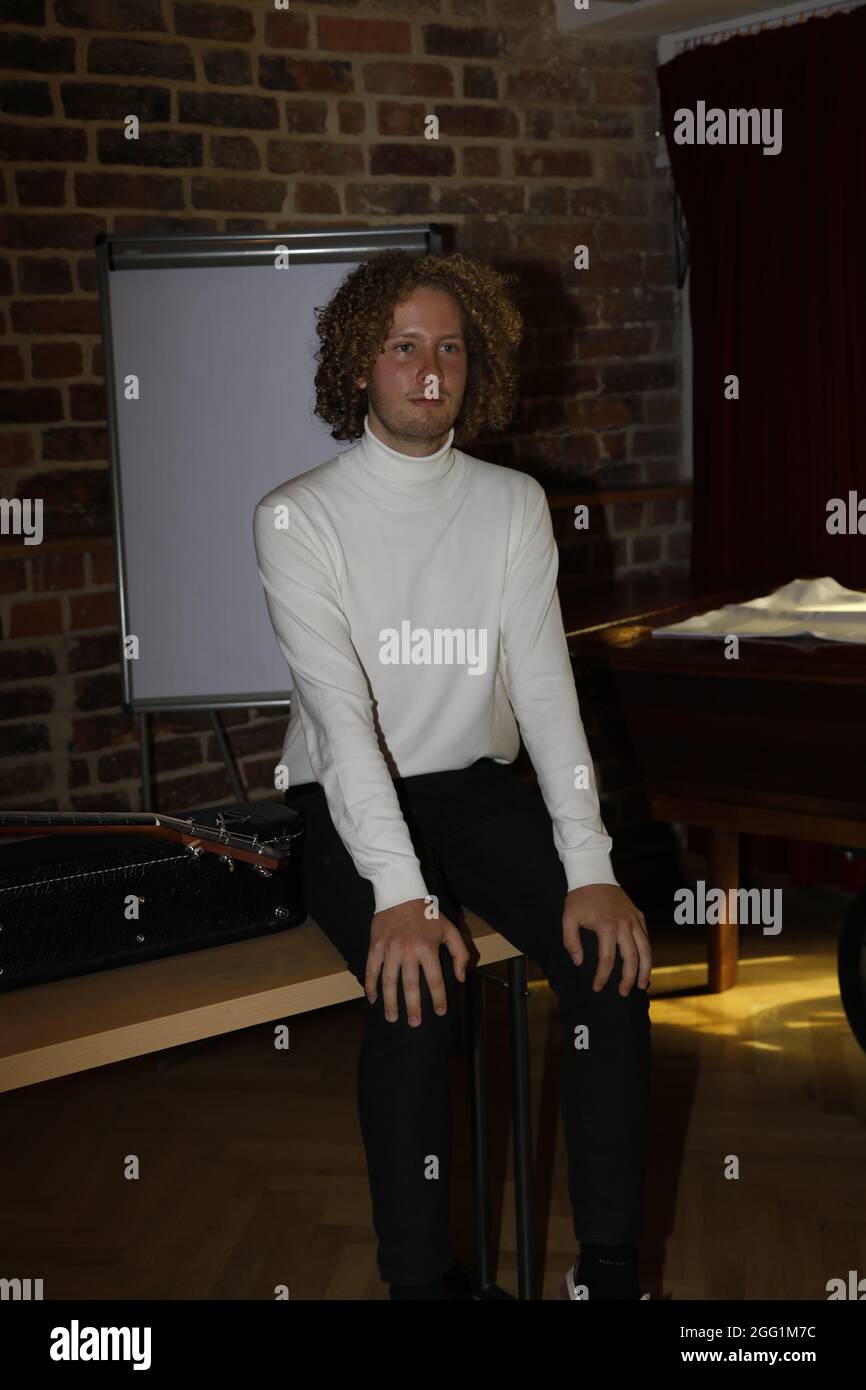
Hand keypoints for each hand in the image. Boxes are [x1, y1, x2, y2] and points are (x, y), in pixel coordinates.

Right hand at [365, 898, 469, 1026]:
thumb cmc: (427, 914)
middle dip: (413, 1007)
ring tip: (392, 1017)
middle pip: (410, 985)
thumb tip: (461, 977)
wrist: (400, 893)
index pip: (435, 980)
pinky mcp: (375, 946)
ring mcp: (389, 949)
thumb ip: (460, 953)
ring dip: (390, 1002)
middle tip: (415, 1023)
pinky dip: (371, 986)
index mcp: (427, 948)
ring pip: (389, 981)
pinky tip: (373, 998)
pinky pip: (372, 970)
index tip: (440, 1012)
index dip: (438, 998)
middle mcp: (407, 950)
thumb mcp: (450, 929)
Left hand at [563, 884, 650, 995]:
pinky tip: (644, 964)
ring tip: (641, 985)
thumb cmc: (579, 898)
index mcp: (606, 926)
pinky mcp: (639, 915)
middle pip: (632, 958)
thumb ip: (571, 942)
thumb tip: (579, 962)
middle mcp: (624, 924)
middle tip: (623, 993)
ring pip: (646, 949)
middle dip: (628, 978)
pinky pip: (646, 937)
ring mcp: (634, 920)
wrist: (594, 874)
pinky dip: (647, 952)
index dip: (603, 976)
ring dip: (645, 969)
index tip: (597, 988)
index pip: (607, 959)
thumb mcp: (568, 918)